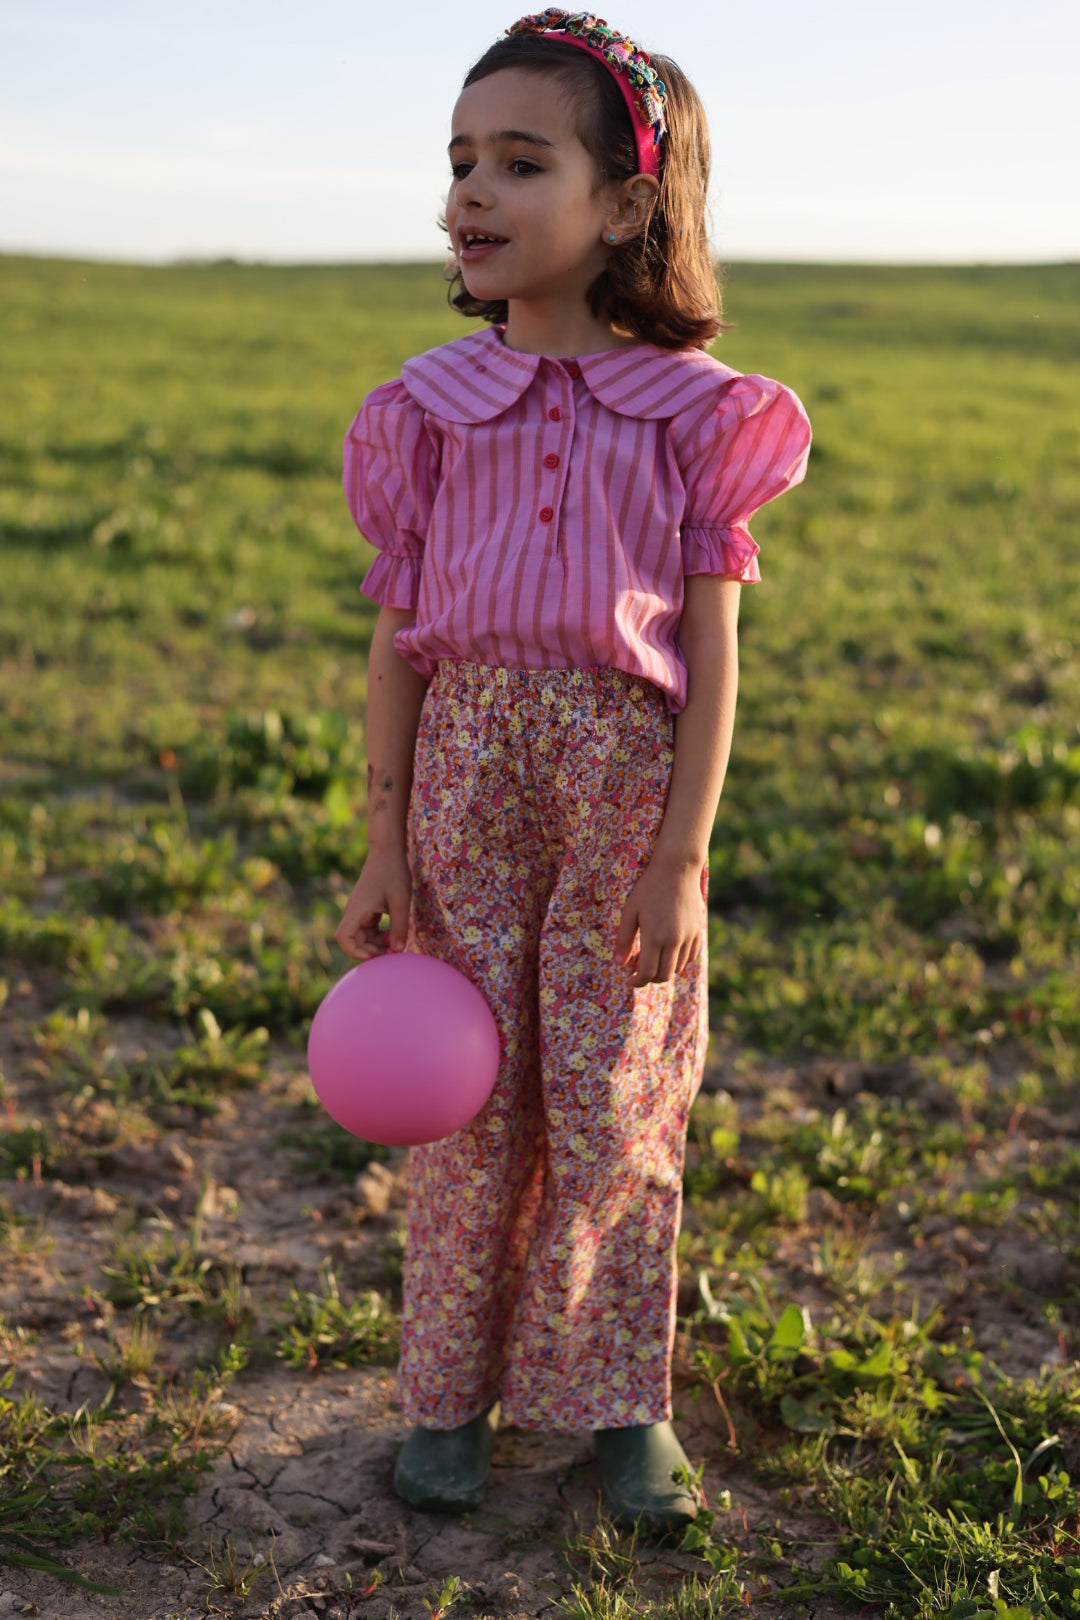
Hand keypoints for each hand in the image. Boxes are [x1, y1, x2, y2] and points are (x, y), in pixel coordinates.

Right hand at [334, 846, 412, 960]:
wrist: (387, 850)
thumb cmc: (393, 873)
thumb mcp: (400, 901)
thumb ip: (399, 927)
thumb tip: (398, 950)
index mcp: (357, 910)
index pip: (344, 939)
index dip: (356, 952)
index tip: (376, 954)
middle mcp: (353, 911)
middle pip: (353, 940)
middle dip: (371, 949)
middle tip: (392, 950)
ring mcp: (359, 909)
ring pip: (361, 935)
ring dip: (375, 942)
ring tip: (395, 941)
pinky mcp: (365, 907)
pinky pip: (367, 927)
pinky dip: (378, 934)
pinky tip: (393, 932)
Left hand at [613, 854, 705, 987]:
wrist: (677, 870)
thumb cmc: (649, 888)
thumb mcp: (630, 911)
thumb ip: (623, 939)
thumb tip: (619, 963)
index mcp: (654, 937)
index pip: (647, 972)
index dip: (637, 981)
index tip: (629, 980)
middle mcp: (674, 940)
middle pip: (664, 975)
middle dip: (649, 978)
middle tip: (639, 971)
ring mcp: (689, 937)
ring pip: (678, 968)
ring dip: (664, 970)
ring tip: (653, 959)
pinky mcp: (698, 931)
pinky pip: (690, 957)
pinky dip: (679, 961)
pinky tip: (668, 952)